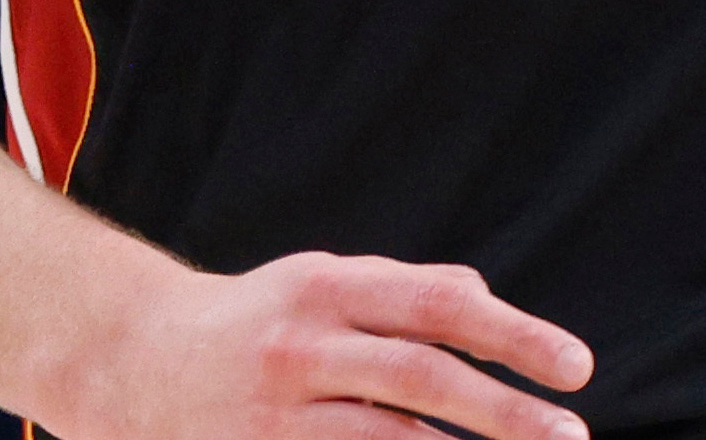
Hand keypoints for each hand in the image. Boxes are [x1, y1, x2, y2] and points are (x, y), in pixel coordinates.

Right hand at [53, 248, 595, 439]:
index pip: (439, 305)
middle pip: (420, 376)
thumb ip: (401, 289)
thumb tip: (484, 296)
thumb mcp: (320, 282)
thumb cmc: (251, 319)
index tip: (577, 368)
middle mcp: (301, 344)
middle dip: (504, 412)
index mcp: (327, 285)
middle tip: (573, 437)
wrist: (127, 361)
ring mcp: (273, 413)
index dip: (513, 334)